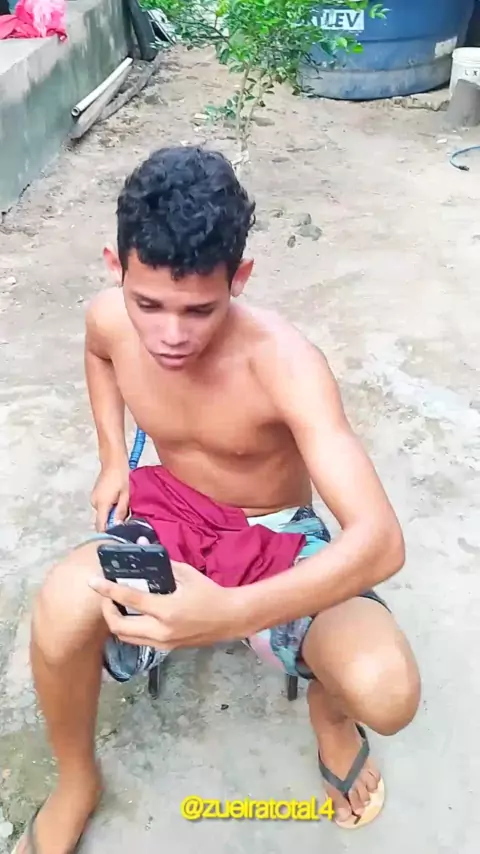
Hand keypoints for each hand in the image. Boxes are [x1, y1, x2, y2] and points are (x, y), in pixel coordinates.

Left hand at [89, 562, 245, 648]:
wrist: (230, 619)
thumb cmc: (209, 593)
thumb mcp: (186, 574)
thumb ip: (162, 563)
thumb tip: (143, 545)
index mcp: (167, 610)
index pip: (130, 599)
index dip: (108, 590)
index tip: (93, 582)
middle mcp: (161, 630)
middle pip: (120, 627)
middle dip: (107, 611)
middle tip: (106, 596)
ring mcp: (163, 643)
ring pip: (126, 637)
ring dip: (116, 622)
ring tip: (116, 605)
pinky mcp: (165, 648)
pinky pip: (139, 640)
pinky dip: (129, 628)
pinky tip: (131, 615)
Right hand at [91, 464, 129, 530]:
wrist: (113, 461)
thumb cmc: (121, 476)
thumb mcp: (126, 495)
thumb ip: (121, 512)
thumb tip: (117, 526)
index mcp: (101, 504)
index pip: (100, 525)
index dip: (107, 533)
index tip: (117, 535)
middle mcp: (94, 503)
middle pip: (102, 519)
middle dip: (113, 520)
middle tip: (126, 514)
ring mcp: (93, 498)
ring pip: (102, 513)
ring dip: (111, 512)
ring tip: (122, 504)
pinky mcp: (94, 495)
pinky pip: (102, 506)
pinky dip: (109, 506)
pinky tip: (117, 499)